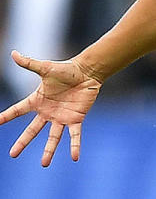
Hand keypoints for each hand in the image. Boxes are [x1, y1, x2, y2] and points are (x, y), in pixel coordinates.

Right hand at [0, 51, 102, 165]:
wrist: (88, 72)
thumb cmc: (67, 70)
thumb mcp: (46, 68)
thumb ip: (29, 63)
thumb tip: (13, 53)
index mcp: (38, 101)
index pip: (17, 110)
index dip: (5, 117)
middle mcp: (47, 112)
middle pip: (32, 130)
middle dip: (22, 142)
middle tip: (13, 154)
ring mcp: (61, 117)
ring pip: (53, 137)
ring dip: (48, 150)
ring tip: (44, 164)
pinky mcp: (76, 119)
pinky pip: (74, 135)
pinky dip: (74, 146)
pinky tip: (74, 158)